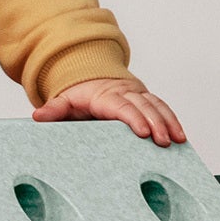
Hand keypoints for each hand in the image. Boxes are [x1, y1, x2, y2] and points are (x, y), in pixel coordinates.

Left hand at [33, 76, 183, 145]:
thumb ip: (54, 110)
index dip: (133, 118)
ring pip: (157, 106)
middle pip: (143, 106)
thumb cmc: (79, 96)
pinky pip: (162, 108)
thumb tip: (39, 117)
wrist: (90, 78)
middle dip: (156, 123)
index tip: (143, 132)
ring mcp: (138, 95)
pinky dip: (172, 120)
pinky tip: (181, 135)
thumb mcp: (64, 101)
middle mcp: (125, 93)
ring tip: (179, 139)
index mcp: (105, 95)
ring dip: (169, 122)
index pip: (121, 107)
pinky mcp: (147, 100)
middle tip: (165, 142)